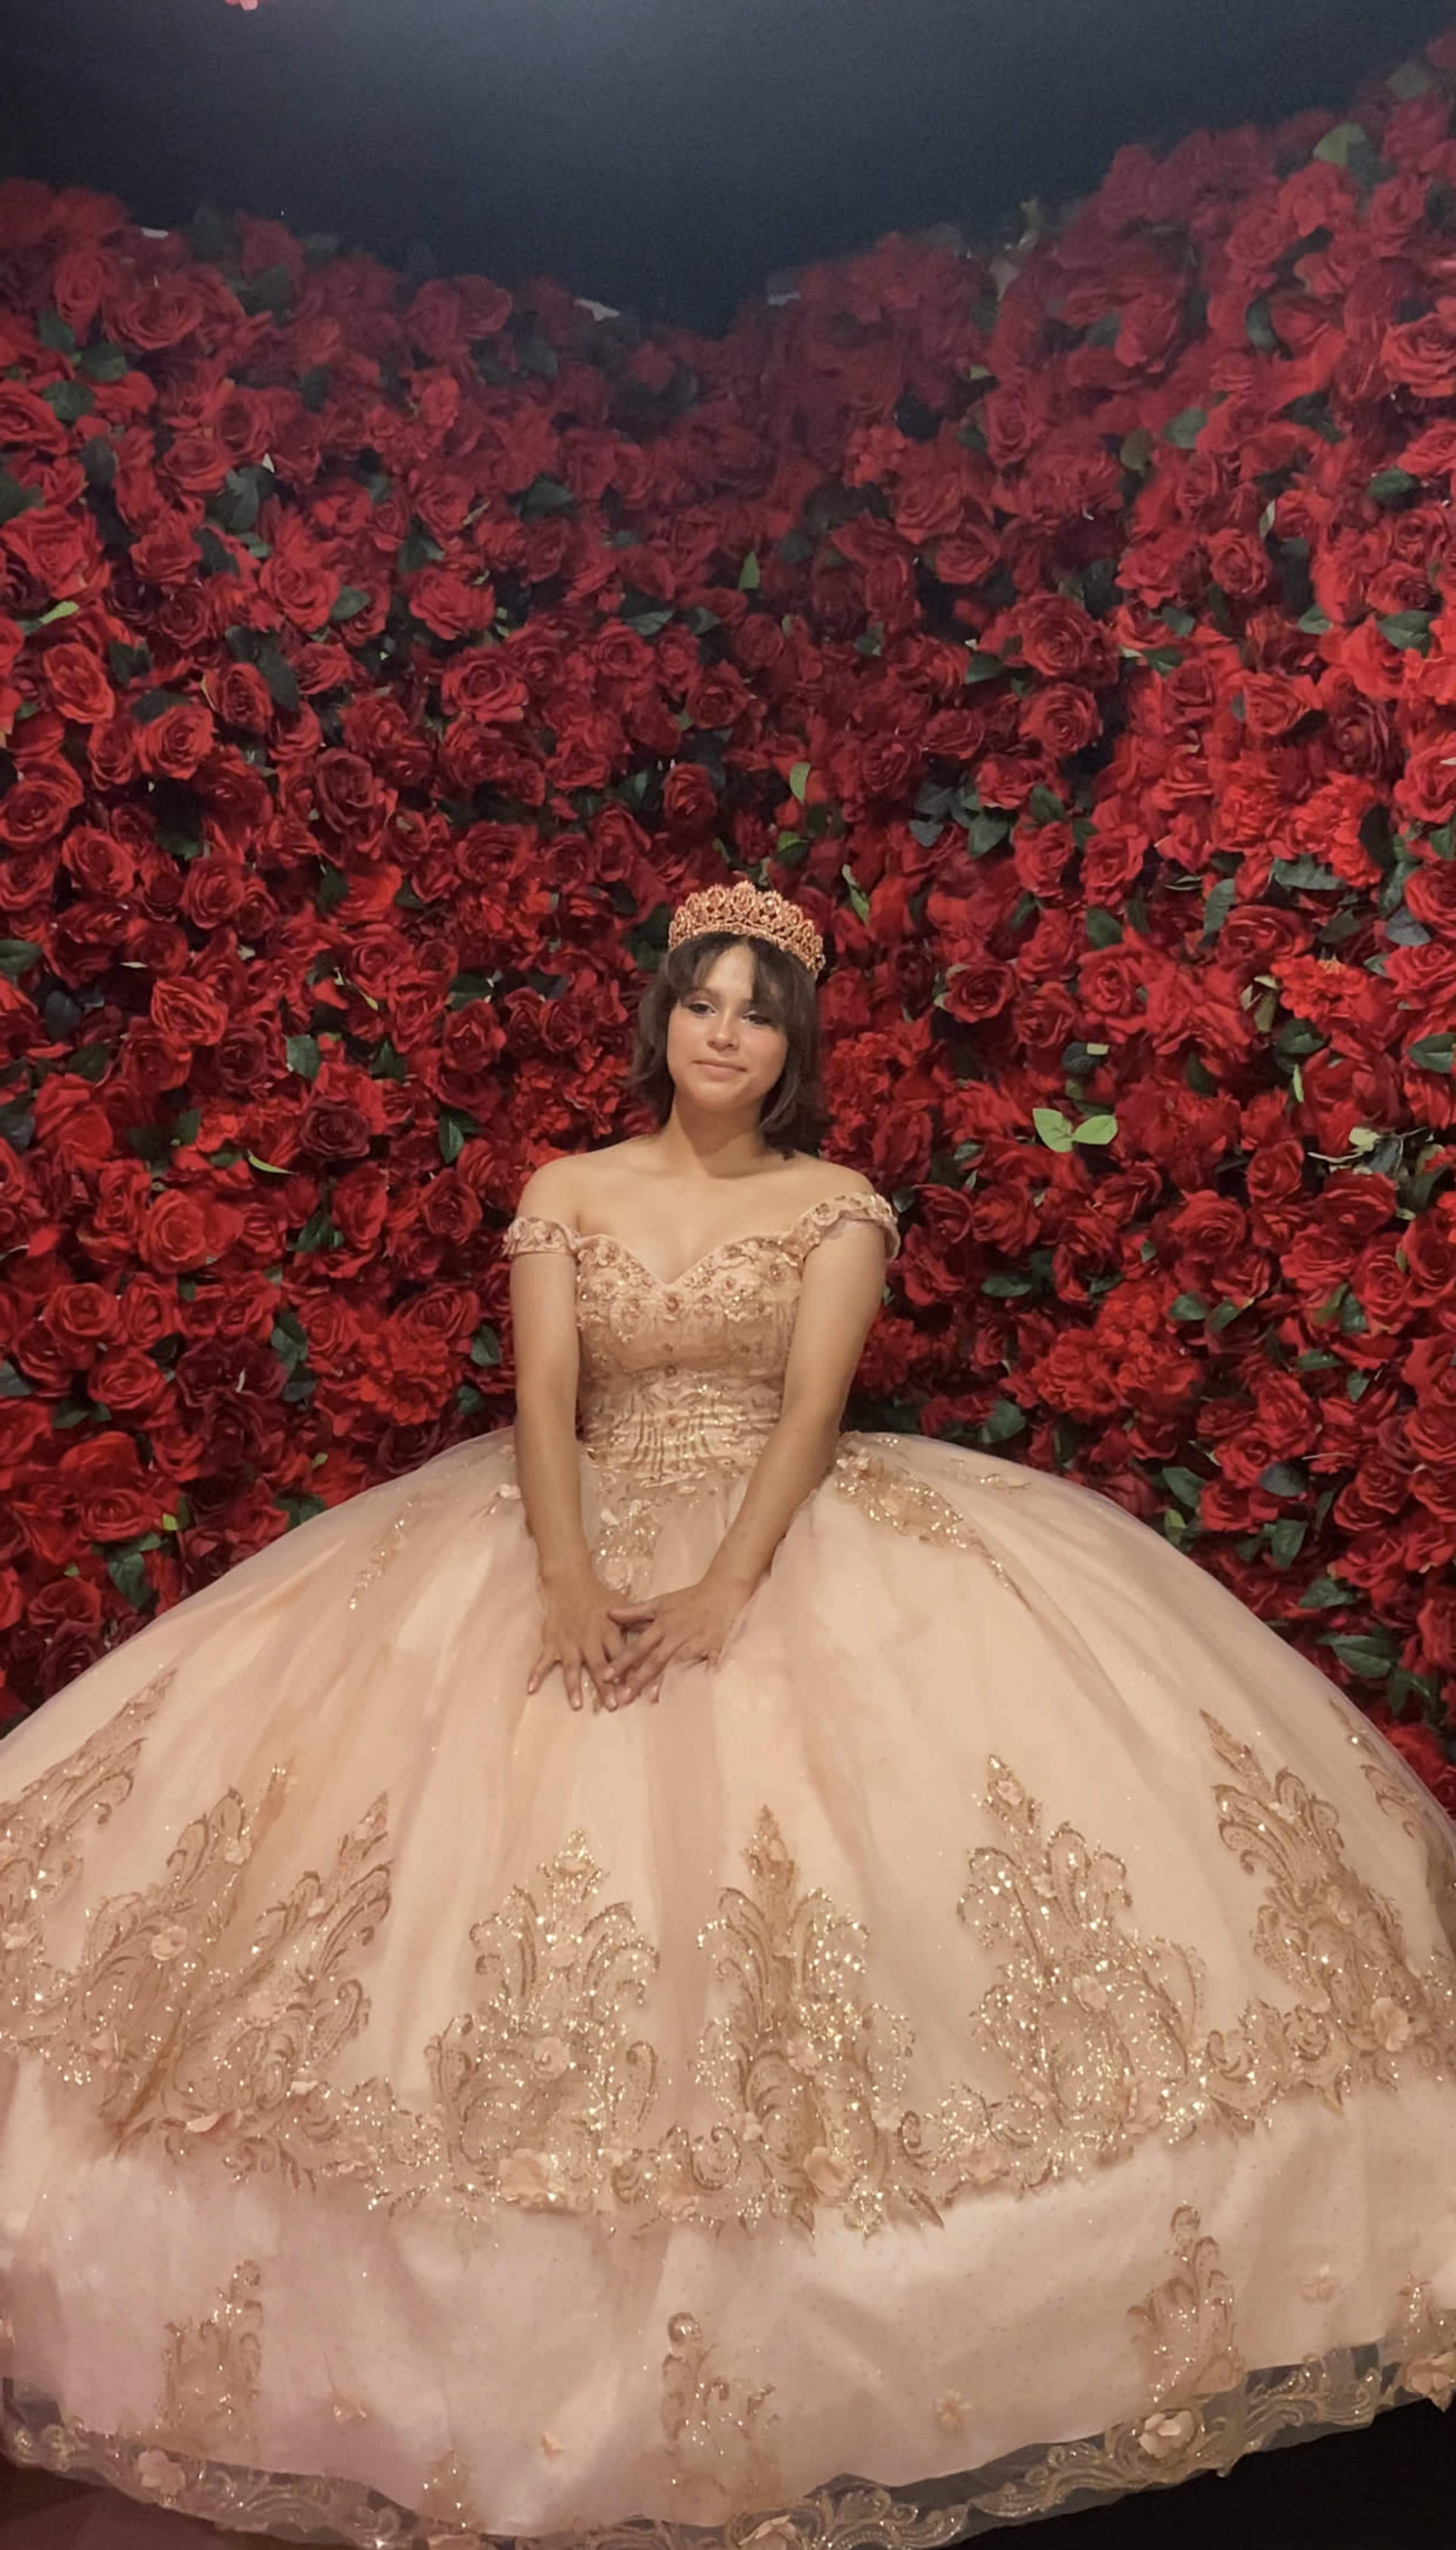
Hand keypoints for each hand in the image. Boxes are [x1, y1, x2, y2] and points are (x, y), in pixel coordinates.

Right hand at [528, 1569, 630, 1712]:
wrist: (570, 1580)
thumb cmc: (599, 1595)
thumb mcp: (622, 1606)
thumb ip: (636, 1623)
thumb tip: (655, 1637)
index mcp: (608, 1631)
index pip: (621, 1655)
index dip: (629, 1673)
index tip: (636, 1691)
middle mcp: (589, 1639)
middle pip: (599, 1666)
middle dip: (605, 1686)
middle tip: (612, 1706)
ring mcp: (569, 1642)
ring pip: (572, 1667)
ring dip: (574, 1686)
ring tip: (577, 1705)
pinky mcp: (552, 1642)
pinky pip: (542, 1660)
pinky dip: (536, 1674)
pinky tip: (531, 1689)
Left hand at [603, 1572, 753, 1706]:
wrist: (720, 1592)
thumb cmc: (688, 1600)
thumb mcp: (660, 1603)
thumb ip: (635, 1611)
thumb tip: (609, 1613)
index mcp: (662, 1625)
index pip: (638, 1646)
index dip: (622, 1661)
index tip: (606, 1676)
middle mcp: (675, 1635)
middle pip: (655, 1659)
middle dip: (638, 1678)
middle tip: (623, 1697)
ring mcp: (695, 1640)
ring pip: (677, 1661)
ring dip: (665, 1679)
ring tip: (652, 1697)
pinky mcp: (715, 1644)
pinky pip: (712, 1656)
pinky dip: (710, 1665)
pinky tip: (706, 1678)